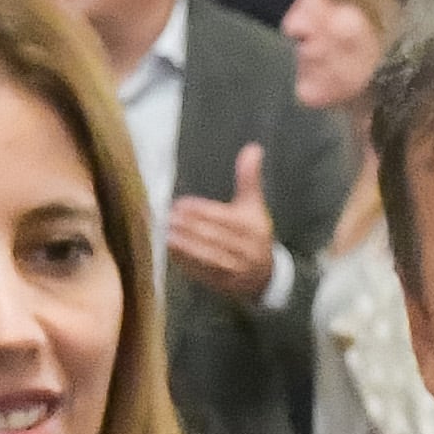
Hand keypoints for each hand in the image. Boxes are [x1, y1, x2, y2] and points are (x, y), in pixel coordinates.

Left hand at [165, 141, 278, 302]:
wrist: (266, 276)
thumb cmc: (254, 234)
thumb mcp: (254, 206)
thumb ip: (249, 178)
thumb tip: (253, 148)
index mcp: (253, 227)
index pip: (224, 218)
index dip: (201, 211)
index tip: (180, 204)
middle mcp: (246, 249)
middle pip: (214, 237)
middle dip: (189, 227)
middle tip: (167, 217)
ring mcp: (236, 270)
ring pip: (208, 257)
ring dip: (186, 246)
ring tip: (167, 234)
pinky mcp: (224, 284)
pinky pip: (204, 273)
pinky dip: (187, 263)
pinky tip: (172, 252)